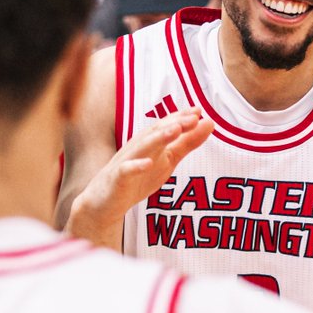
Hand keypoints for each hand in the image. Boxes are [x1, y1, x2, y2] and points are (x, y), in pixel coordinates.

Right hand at [69, 109, 213, 239]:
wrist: (104, 202)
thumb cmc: (137, 178)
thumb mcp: (167, 161)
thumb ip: (186, 143)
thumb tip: (209, 122)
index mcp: (150, 142)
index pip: (166, 125)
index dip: (181, 117)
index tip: (199, 110)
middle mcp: (138, 148)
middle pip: (156, 132)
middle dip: (175, 123)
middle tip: (194, 117)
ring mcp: (126, 162)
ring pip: (142, 147)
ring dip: (158, 138)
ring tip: (176, 130)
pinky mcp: (117, 179)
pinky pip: (126, 171)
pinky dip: (137, 166)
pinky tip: (148, 163)